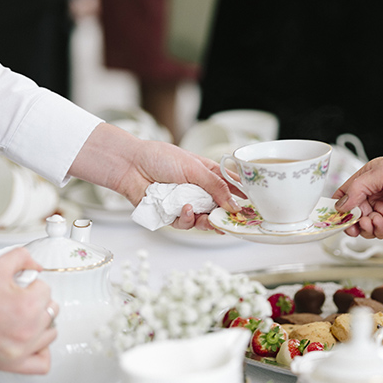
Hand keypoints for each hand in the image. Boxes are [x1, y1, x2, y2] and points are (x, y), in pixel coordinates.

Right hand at [0, 247, 57, 373]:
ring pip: (50, 333)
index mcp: (27, 306)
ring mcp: (20, 349)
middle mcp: (27, 330)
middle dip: (37, 301)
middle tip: (20, 299)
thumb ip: (23, 257)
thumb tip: (37, 265)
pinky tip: (33, 339)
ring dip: (42, 322)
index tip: (20, 287)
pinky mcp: (10, 363)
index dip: (32, 284)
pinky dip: (41, 351)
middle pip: (51, 311)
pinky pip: (41, 364)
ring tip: (25, 316)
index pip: (46, 290)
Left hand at [69, 123, 242, 229]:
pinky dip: (186, 219)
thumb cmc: (160, 158)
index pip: (230, 186)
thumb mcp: (194, 168)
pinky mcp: (171, 215)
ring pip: (203, 220)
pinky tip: (184, 210)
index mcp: (207, 174)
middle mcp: (198, 190)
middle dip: (225, 216)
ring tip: (208, 219)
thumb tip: (235, 204)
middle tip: (231, 221)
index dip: (241, 197)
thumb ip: (216, 186)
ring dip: (207, 221)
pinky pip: (184, 223)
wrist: (131, 165)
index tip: (252, 207)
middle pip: (219, 208)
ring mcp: (185, 203)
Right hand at [333, 148, 382, 240]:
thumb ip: (357, 188)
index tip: (329, 211)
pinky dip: (375, 230)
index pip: (348, 193)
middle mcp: (380, 197)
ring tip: (364, 221)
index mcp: (373, 180)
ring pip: (365, 225)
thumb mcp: (381, 171)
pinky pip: (380, 233)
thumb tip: (341, 205)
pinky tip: (377, 222)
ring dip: (361, 225)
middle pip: (353, 213)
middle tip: (345, 221)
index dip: (338, 203)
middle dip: (348, 218)